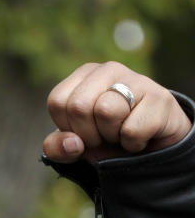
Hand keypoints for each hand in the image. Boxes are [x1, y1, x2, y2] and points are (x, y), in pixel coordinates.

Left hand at [42, 61, 191, 162]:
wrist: (151, 147)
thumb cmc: (106, 140)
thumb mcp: (73, 146)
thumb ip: (56, 147)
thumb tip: (72, 143)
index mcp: (83, 75)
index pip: (57, 101)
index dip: (67, 126)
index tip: (84, 130)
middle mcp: (109, 70)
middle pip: (78, 106)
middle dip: (88, 133)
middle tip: (104, 135)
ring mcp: (138, 79)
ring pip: (106, 111)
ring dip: (111, 136)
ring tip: (121, 132)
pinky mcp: (161, 97)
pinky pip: (132, 130)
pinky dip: (133, 143)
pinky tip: (141, 136)